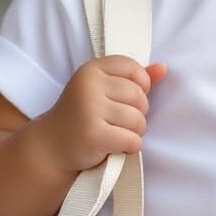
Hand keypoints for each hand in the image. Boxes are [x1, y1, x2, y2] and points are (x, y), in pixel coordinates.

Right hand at [38, 55, 167, 172]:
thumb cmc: (83, 115)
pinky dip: (130, 147)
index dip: (139, 85)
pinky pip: (132, 140)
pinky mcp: (94, 135)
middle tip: (120, 122)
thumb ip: (132, 78)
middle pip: (139, 96)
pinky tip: (116, 147)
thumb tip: (164, 68)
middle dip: (138, 113)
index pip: (133, 68)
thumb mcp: (102, 90)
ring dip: (135, 132)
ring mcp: (90, 110)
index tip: (127, 99)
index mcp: (91, 69)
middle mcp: (89, 86)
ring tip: (117, 134)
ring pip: (138, 120)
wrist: (52, 147)